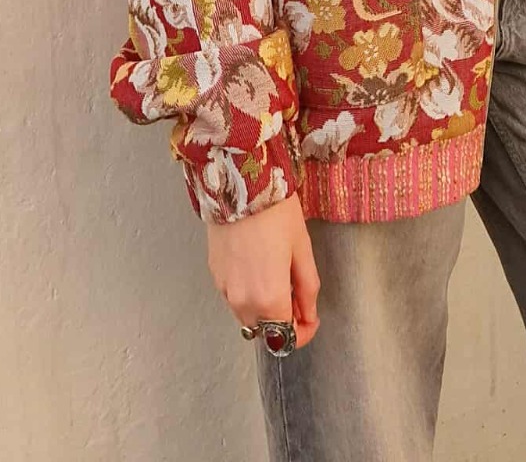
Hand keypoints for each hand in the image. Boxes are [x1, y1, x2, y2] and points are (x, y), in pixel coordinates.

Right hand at [206, 192, 320, 349]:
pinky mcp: (214, 277)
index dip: (302, 333)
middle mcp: (242, 302)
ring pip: (248, 316)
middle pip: (264, 330)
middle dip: (283, 320)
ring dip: (265, 308)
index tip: (311, 318)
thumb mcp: (302, 249)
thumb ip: (307, 288)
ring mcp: (225, 291)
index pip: (284, 338)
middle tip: (297, 293)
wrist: (239, 186)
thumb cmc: (276, 214)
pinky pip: (235, 298)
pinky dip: (249, 294)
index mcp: (268, 298)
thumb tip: (309, 315)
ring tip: (278, 275)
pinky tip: (259, 267)